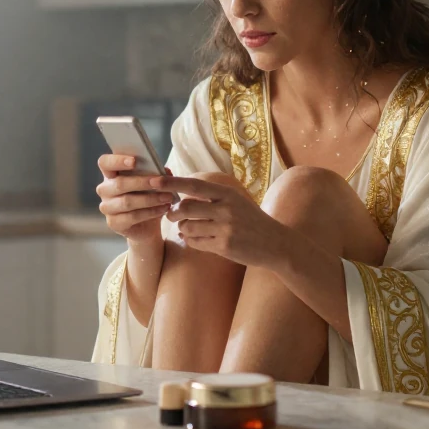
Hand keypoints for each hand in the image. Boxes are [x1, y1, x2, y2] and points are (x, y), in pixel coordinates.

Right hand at [96, 154, 172, 244]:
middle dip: (142, 182)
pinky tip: (163, 209)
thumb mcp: (153, 183)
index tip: (134, 161)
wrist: (148, 225)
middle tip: (161, 182)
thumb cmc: (148, 196)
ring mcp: (107, 207)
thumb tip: (165, 171)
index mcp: (111, 174)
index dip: (117, 160)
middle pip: (119, 183)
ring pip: (127, 202)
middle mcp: (105, 189)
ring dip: (150, 199)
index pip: (105, 162)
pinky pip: (132, 217)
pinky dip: (150, 212)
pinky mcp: (113, 223)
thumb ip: (157, 174)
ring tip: (167, 197)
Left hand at [154, 175, 291, 268]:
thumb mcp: (236, 201)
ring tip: (189, 228)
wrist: (275, 243)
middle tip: (171, 214)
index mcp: (228, 194)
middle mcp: (226, 209)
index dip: (172, 183)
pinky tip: (197, 239)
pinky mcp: (224, 246)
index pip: (194, 185)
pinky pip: (195, 242)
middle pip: (186, 207)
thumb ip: (212, 196)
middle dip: (172, 212)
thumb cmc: (251, 220)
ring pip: (188, 227)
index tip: (154, 181)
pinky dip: (191, 240)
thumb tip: (181, 192)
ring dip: (183, 228)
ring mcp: (225, 229)